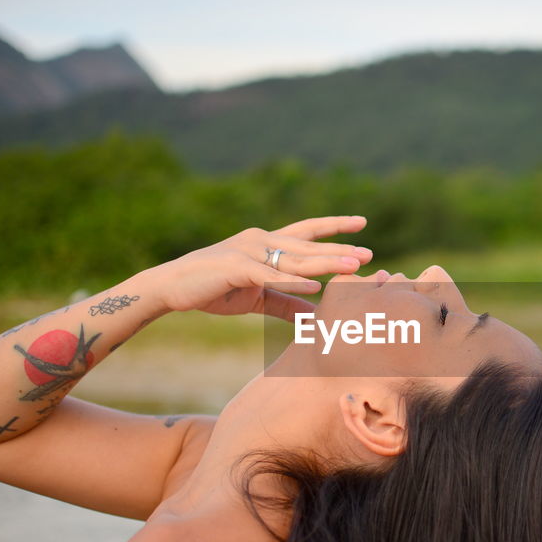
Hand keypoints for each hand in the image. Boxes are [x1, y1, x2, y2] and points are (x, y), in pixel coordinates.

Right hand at [143, 216, 371, 320]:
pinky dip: (293, 280)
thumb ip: (285, 303)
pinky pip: (270, 275)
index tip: (361, 224)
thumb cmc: (214, 289)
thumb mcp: (257, 298)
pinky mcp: (236, 268)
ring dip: (325, 262)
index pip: (306, 231)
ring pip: (294, 258)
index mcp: (266, 243)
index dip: (334, 227)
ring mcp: (248, 251)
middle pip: (307, 245)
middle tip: (368, 254)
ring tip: (353, 266)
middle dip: (339, 249)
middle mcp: (260, 240)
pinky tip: (315, 284)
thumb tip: (312, 316)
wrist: (173, 288)